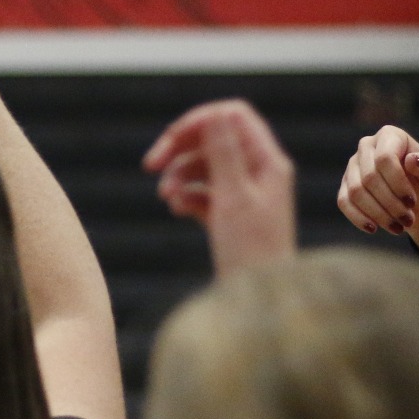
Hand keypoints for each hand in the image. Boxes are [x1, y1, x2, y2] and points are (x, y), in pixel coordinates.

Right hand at [142, 100, 295, 273]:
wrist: (257, 303)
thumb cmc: (252, 252)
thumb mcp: (233, 198)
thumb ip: (223, 153)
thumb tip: (214, 115)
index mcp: (268, 162)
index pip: (232, 117)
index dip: (199, 122)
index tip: (170, 141)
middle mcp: (260, 173)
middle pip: (214, 140)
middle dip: (181, 150)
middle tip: (150, 165)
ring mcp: (246, 195)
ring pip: (205, 167)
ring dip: (180, 176)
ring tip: (166, 197)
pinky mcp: (231, 216)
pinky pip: (204, 193)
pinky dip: (187, 196)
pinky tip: (177, 210)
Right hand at [336, 127, 418, 253]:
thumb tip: (411, 160)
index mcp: (390, 135)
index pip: (385, 158)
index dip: (397, 183)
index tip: (412, 201)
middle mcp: (366, 146)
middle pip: (369, 177)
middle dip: (390, 203)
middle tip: (408, 219)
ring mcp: (353, 166)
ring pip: (356, 192)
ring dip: (378, 214)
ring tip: (398, 227)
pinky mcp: (345, 186)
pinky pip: (344, 202)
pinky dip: (359, 218)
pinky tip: (374, 228)